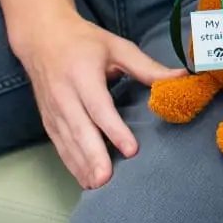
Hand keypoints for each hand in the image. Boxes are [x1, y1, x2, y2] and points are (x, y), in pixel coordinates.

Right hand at [8, 5, 183, 188]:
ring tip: (98, 185)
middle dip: (93, 156)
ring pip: (67, 142)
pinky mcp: (48, 120)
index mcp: (82, 74)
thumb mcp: (117, 47)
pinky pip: (60, 146)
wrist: (41, 37)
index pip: (99, 107)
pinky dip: (71, 164)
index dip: (114, 130)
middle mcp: (64, 95)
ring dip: (81, 166)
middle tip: (107, 179)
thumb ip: (147, 67)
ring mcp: (53, 110)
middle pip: (80, 130)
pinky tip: (84, 179)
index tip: (131, 149)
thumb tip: (180, 77)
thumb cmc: (84, 41)